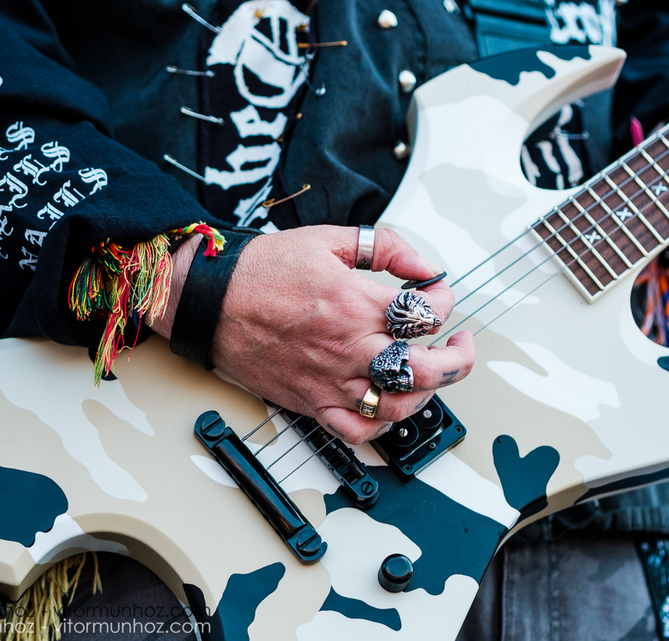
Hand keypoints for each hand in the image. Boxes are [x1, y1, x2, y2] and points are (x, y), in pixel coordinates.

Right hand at [205, 225, 473, 443]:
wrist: (207, 300)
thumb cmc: (259, 272)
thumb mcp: (326, 239)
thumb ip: (382, 246)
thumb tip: (421, 262)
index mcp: (356, 303)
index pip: (426, 312)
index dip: (444, 300)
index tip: (436, 295)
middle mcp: (349, 347)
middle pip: (428, 368)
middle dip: (459, 357)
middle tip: (461, 344)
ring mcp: (331, 380)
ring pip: (400, 406)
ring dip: (427, 392)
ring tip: (431, 375)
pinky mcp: (312, 402)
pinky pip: (357, 429)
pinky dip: (382, 425)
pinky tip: (390, 406)